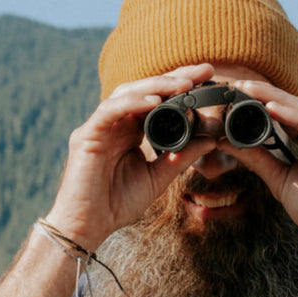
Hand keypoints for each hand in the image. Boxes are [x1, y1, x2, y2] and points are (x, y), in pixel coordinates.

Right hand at [46, 64, 216, 249]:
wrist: (89, 227)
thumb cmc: (118, 203)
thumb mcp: (158, 177)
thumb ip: (181, 157)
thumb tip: (210, 140)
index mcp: (131, 130)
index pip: (156, 100)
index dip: (180, 87)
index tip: (209, 78)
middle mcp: (115, 123)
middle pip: (144, 89)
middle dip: (174, 78)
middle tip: (204, 70)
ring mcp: (99, 127)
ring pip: (127, 93)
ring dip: (156, 86)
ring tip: (184, 84)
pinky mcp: (87, 136)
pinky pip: (109, 111)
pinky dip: (131, 103)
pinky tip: (154, 101)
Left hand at [218, 79, 297, 255]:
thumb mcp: (280, 180)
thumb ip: (259, 159)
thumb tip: (227, 142)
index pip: (285, 115)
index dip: (261, 104)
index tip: (235, 96)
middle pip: (293, 108)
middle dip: (265, 95)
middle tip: (239, 85)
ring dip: (275, 99)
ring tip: (250, 90)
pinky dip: (293, 117)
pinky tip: (272, 108)